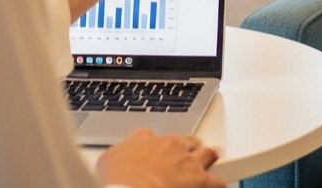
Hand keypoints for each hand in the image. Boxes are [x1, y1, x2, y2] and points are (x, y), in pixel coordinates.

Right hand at [96, 129, 226, 187]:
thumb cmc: (116, 182)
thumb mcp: (105, 164)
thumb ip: (114, 157)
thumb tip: (113, 163)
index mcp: (144, 139)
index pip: (153, 138)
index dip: (156, 148)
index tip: (155, 157)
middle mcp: (168, 144)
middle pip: (183, 141)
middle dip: (185, 149)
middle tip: (183, 160)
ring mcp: (186, 160)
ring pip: (204, 152)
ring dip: (207, 157)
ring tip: (211, 158)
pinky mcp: (199, 178)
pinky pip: (216, 181)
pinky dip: (217, 184)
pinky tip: (216, 186)